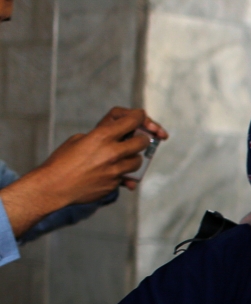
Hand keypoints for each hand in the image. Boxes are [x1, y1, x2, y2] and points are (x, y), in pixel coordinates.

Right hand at [40, 107, 167, 200]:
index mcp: (102, 136)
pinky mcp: (114, 184)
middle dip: (142, 139)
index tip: (140, 117)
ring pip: (138, 161)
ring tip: (125, 157)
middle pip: (142, 142)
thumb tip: (115, 139)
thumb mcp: (79, 140)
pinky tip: (112, 173)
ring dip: (134, 158)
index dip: (139, 117)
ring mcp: (115, 170)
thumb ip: (100, 137)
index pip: (131, 121)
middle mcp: (112, 152)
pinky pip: (126, 177)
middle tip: (139, 139)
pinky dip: (123, 174)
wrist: (55, 186)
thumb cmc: (62, 161)